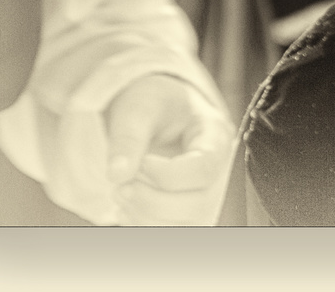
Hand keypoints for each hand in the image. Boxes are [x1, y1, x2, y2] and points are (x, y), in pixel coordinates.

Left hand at [105, 74, 234, 224]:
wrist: (151, 114)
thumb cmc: (151, 104)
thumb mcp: (138, 108)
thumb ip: (128, 136)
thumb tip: (116, 174)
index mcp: (214, 134)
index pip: (205, 168)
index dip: (168, 175)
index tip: (140, 163)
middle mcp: (218, 168)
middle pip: (198, 204)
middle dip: (151, 200)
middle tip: (120, 184)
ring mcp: (206, 193)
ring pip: (187, 225)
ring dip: (145, 216)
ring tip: (122, 191)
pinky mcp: (188, 211)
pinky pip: (173, 231)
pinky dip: (145, 225)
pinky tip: (129, 205)